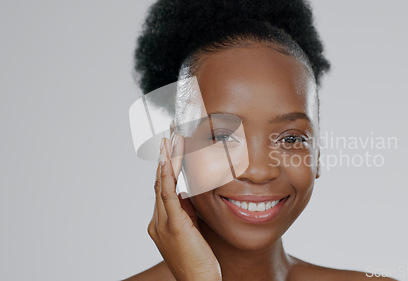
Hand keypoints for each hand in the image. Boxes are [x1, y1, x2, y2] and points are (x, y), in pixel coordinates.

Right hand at [148, 136, 221, 280]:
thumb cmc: (199, 261)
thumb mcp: (192, 230)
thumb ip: (188, 212)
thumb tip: (190, 192)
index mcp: (161, 221)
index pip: (163, 186)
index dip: (166, 164)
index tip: (170, 144)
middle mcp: (157, 220)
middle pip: (160, 180)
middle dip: (165, 155)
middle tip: (169, 130)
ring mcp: (162, 223)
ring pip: (163, 183)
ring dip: (167, 158)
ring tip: (170, 135)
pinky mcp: (173, 226)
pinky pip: (168, 195)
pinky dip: (167, 175)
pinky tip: (167, 159)